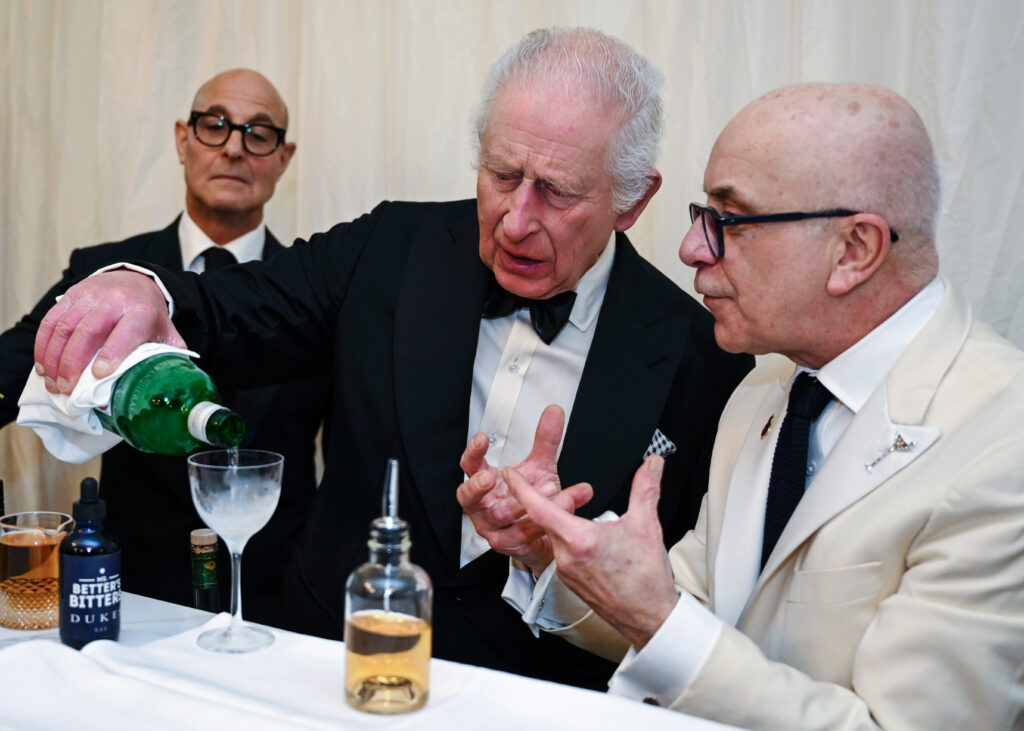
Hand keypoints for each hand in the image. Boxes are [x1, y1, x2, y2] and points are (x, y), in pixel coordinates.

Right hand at [34, 269, 185, 392]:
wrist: (136, 281)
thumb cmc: (149, 316)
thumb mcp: (166, 333)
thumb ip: (169, 357)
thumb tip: (168, 387)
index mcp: (143, 312)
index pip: (127, 331)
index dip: (113, 352)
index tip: (100, 374)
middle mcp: (115, 300)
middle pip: (88, 331)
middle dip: (73, 363)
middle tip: (66, 389)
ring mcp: (90, 295)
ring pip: (65, 327)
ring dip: (54, 358)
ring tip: (53, 383)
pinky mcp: (72, 294)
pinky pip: (51, 320)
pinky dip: (44, 345)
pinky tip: (43, 365)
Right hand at [457, 404, 592, 574]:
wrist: (545, 534)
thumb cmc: (532, 498)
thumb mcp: (540, 466)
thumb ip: (545, 441)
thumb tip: (555, 411)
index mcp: (484, 482)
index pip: (470, 465)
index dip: (473, 452)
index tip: (482, 439)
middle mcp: (482, 505)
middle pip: (467, 496)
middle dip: (477, 486)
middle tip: (490, 478)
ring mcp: (491, 526)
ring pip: (500, 515)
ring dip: (524, 501)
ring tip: (549, 486)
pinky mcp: (506, 544)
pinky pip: (521, 533)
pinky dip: (540, 520)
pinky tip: (557, 508)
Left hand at [506, 456, 677, 649]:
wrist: (649, 618)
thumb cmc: (646, 578)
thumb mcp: (646, 525)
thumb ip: (646, 488)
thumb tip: (652, 464)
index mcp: (579, 539)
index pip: (538, 508)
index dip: (521, 488)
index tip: (508, 474)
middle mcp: (566, 557)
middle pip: (546, 520)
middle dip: (552, 502)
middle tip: (568, 493)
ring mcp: (565, 571)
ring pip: (555, 537)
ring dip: (562, 522)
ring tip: (581, 515)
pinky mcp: (570, 582)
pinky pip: (561, 553)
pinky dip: (568, 540)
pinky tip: (588, 541)